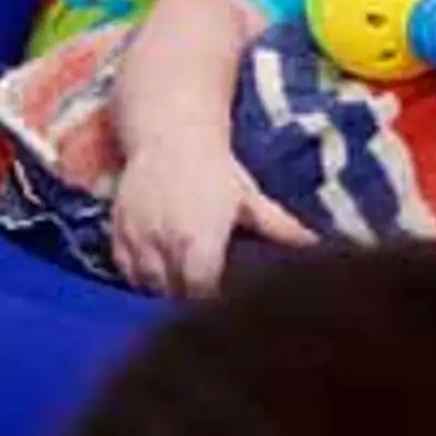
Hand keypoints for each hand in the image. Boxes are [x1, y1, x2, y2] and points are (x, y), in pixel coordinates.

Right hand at [111, 141, 313, 296]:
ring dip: (164, 290)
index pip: (202, 293)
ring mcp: (138, 237)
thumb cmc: (215, 168)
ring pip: (147, 286)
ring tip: (183, 283)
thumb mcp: (250, 198)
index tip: (225, 303)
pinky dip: (140, 277)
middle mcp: (166, 241)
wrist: (169, 132)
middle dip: (190, 299)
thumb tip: (319, 246)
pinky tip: (159, 270)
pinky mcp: (117, 231)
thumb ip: (280, 227)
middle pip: (174, 295)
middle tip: (206, 296)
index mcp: (201, 238)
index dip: (213, 303)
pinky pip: (124, 271)